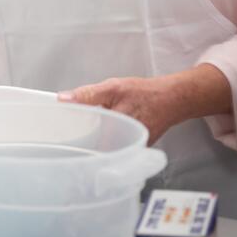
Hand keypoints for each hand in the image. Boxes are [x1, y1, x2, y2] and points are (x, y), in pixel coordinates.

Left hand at [58, 75, 189, 144]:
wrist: (174, 99)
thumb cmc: (146, 93)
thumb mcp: (113, 87)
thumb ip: (87, 94)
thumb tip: (63, 99)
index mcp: (113, 132)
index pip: (86, 145)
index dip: (72, 141)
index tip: (62, 136)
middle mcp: (123, 145)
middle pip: (94, 148)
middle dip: (82, 141)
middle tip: (70, 133)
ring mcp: (130, 147)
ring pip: (105, 147)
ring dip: (95, 140)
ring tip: (86, 131)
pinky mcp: (135, 146)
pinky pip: (116, 143)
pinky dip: (108, 137)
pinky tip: (105, 128)